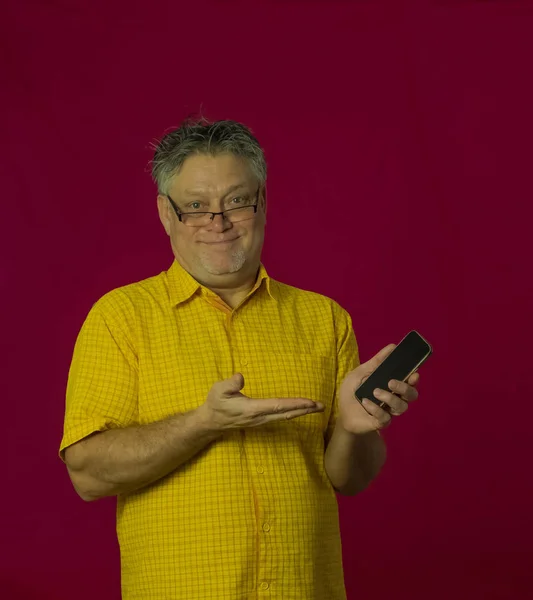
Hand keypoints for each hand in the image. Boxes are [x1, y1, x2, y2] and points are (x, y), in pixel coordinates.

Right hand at [199, 373, 323, 431]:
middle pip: (286, 413)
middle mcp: (260, 417)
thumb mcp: (218, 390)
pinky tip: (300, 410)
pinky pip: (281, 416)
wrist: (211, 422)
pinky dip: (293, 412)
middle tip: (321, 406)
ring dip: (301, 412)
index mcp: (252, 409)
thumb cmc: (216, 403)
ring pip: (285, 416)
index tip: (309, 402)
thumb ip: (230, 384)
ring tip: (316, 407)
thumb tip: (240, 377)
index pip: (278, 405)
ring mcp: (261, 420)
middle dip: (304, 410)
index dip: (294, 404)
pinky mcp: (261, 420)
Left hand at [338, 344, 419, 434]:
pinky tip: (366, 402)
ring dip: (389, 398)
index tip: (414, 372)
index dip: (414, 378)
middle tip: (391, 382)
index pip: (410, 381)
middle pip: (412, 395)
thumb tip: (392, 346)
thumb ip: (377, 362)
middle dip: (405, 388)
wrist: (342, 413)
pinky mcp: (381, 422)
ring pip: (402, 406)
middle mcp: (395, 398)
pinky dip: (376, 409)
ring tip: (375, 392)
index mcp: (392, 385)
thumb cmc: (353, 391)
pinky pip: (385, 418)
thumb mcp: (361, 373)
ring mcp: (389, 411)